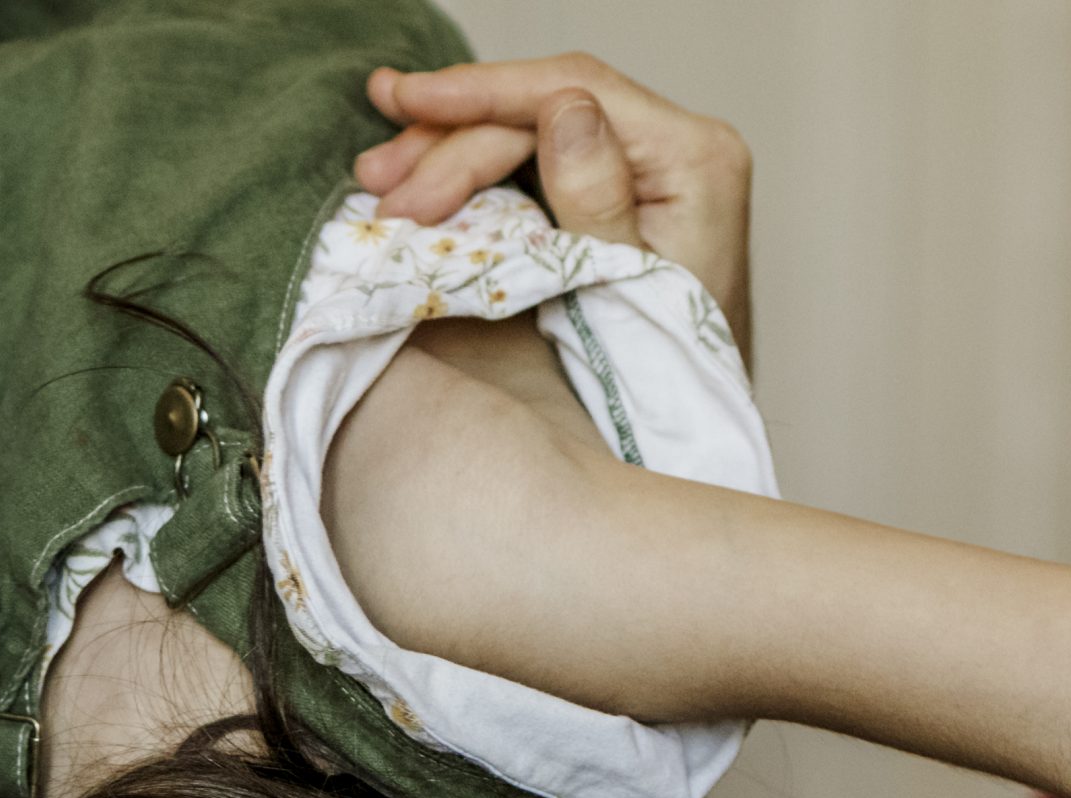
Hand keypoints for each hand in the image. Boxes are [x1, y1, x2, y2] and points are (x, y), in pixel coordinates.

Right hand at [354, 55, 754, 360]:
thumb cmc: (664, 381)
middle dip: (452, 140)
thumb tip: (565, 107)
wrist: (687, 432)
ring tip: (378, 181)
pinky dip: (473, 174)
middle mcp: (675, 149)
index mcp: (692, 161)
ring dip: (448, 153)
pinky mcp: (615, 190)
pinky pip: (533, 161)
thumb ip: (597, 201)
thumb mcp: (621, 295)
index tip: (406, 100)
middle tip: (377, 181)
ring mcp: (646, 167)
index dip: (483, 92)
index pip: (576, 92)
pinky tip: (419, 180)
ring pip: (530, 130)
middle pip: (544, 110)